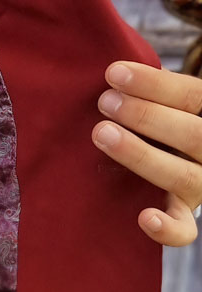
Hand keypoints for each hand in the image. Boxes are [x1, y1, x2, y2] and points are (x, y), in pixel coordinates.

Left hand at [93, 60, 201, 245]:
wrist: (154, 157)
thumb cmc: (145, 116)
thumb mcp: (152, 97)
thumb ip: (137, 85)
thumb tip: (100, 61)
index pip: (194, 96)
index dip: (154, 84)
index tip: (112, 73)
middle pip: (193, 134)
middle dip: (146, 116)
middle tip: (104, 103)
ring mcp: (200, 186)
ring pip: (184, 177)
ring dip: (142, 155)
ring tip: (102, 134)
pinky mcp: (183, 215)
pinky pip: (184, 230)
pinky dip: (167, 228)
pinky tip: (144, 217)